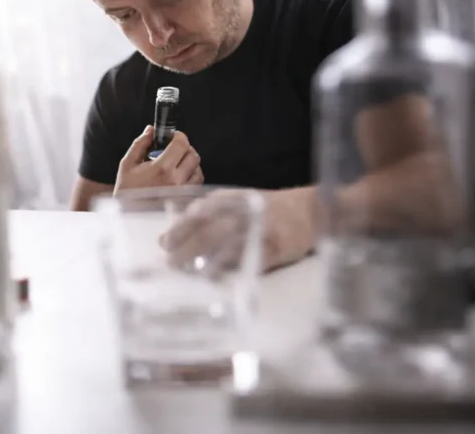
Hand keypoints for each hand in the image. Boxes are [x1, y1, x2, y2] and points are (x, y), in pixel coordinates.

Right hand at [114, 126, 203, 193]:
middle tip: (174, 150)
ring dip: (190, 164)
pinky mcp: (185, 201)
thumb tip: (151, 130)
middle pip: (193, 156)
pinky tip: (178, 178)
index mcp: (162, 169)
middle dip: (185, 148)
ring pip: (198, 170)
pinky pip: (195, 185)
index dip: (178, 136)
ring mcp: (182, 192)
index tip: (173, 136)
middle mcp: (176, 180)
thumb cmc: (126, 192)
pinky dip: (191, 178)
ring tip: (176, 165)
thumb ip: (140, 144)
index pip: (181, 144)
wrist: (128, 217)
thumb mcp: (127, 164)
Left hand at [159, 187, 316, 273]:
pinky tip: (214, 276)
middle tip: (170, 261)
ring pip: (225, 244)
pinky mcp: (274, 248)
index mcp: (233, 198)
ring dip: (202, 259)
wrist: (310, 211)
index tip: (164, 242)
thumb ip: (210, 211)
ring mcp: (260, 229)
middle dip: (186, 246)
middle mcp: (245, 211)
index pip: (200, 211)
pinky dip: (229, 268)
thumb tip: (173, 222)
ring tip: (186, 271)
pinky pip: (247, 259)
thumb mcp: (239, 201)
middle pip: (209, 229)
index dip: (180, 227)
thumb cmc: (268, 209)